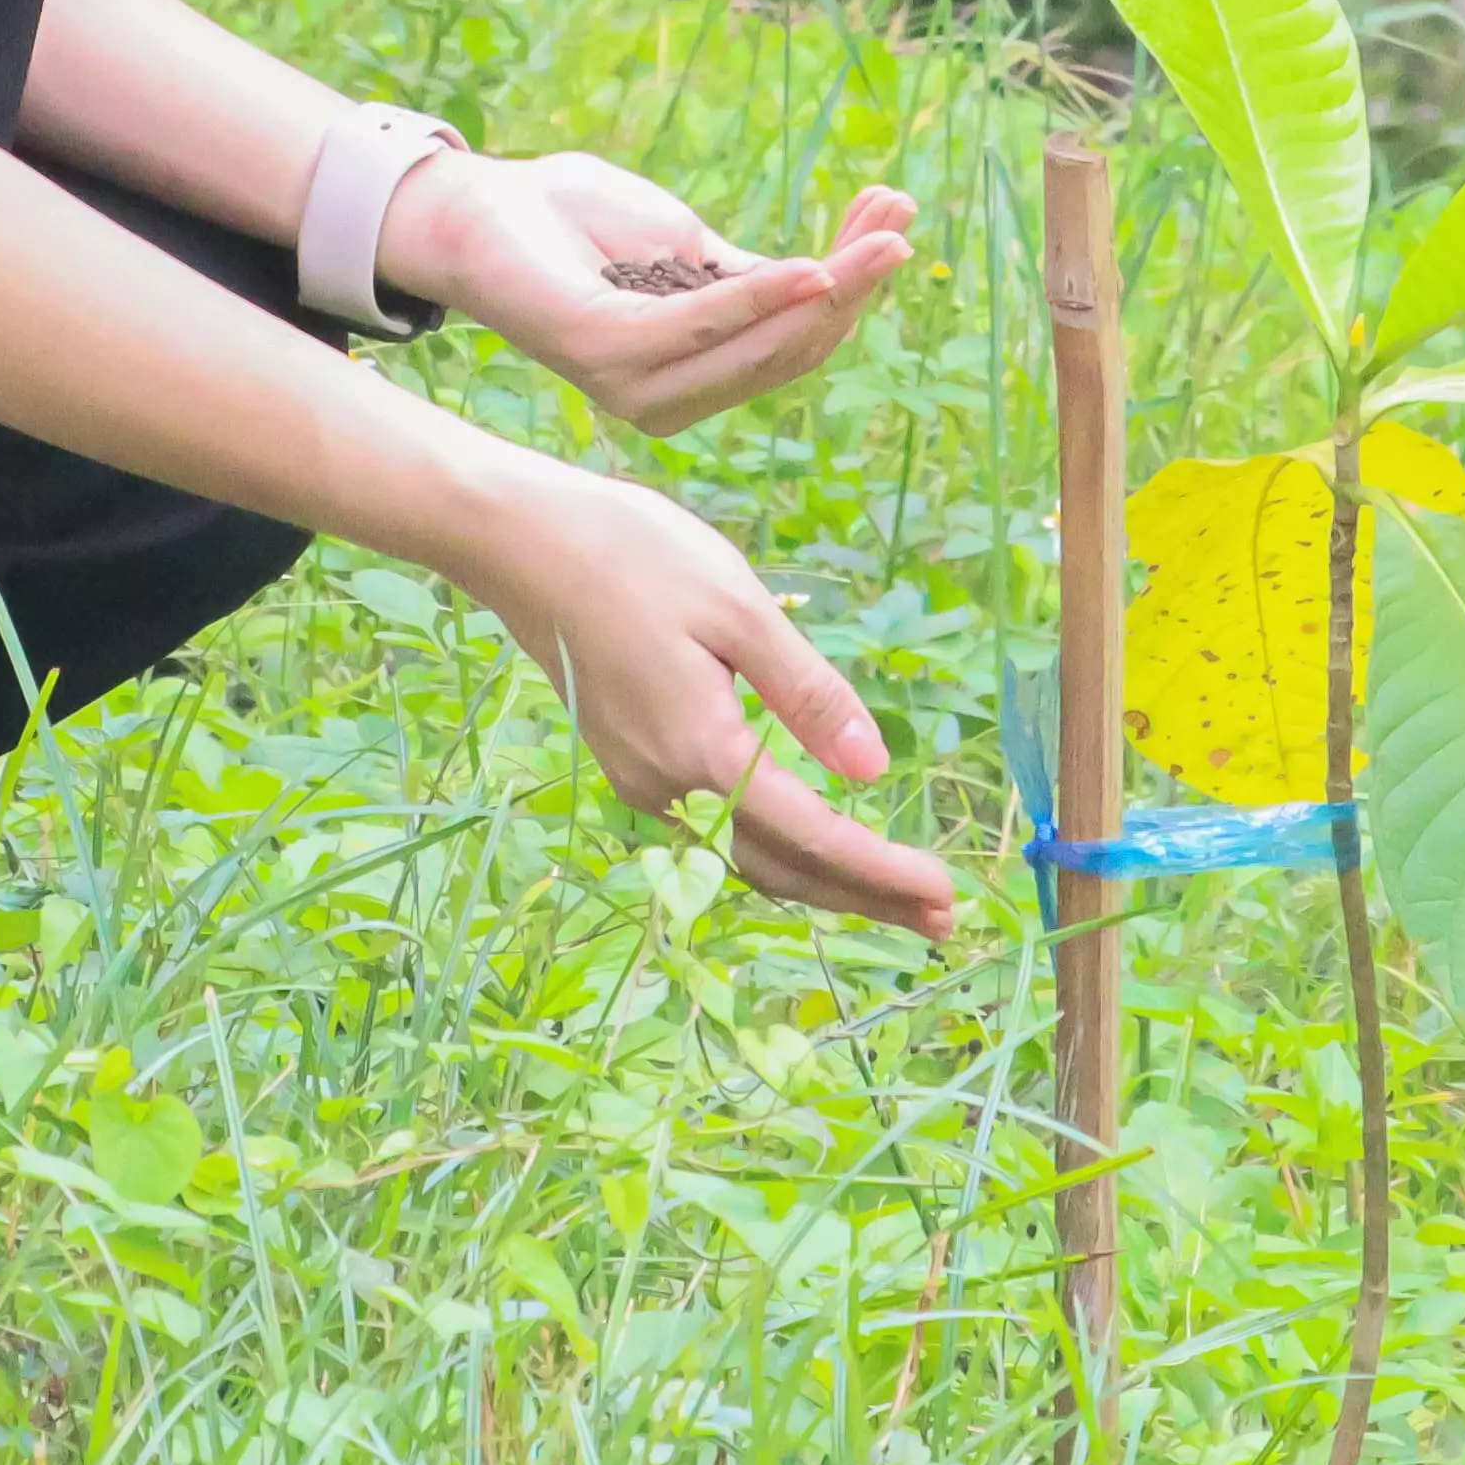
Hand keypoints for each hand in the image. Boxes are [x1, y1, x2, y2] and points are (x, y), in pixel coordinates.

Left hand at [387, 149, 916, 437]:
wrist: (476, 205)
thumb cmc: (577, 223)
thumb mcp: (684, 249)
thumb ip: (747, 279)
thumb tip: (830, 279)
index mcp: (691, 377)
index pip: (793, 346)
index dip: (854, 288)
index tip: (896, 219)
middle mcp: (669, 398)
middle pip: (791, 351)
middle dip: (858, 286)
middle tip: (903, 220)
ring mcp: (637, 382)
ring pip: (761, 346)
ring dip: (831, 287)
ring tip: (880, 228)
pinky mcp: (608, 351)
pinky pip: (704, 325)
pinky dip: (762, 296)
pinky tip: (812, 264)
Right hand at [451, 449, 957, 941]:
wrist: (516, 540)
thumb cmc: (632, 554)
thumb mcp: (737, 608)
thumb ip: (809, 695)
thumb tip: (874, 772)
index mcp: (700, 747)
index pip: (812, 836)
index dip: (883, 874)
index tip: (947, 899)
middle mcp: (665, 784)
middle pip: (780, 867)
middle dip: (864, 898)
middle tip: (943, 924)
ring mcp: (638, 779)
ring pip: (744, 855)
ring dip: (822, 880)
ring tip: (895, 896)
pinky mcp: (627, 759)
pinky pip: (714, 827)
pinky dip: (775, 847)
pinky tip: (814, 842)